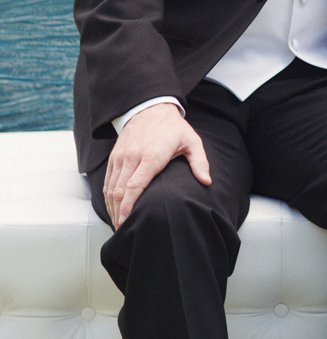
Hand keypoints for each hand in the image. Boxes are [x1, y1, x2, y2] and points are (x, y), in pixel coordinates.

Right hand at [104, 102, 210, 228]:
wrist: (151, 107)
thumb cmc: (173, 128)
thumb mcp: (191, 141)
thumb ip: (199, 162)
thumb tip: (206, 181)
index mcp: (151, 156)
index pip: (134, 187)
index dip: (128, 208)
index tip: (127, 223)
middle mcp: (132, 157)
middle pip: (119, 192)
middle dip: (119, 214)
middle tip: (123, 230)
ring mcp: (121, 157)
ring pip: (111, 188)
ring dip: (112, 208)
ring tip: (118, 224)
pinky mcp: (114, 156)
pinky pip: (107, 180)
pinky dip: (108, 197)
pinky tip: (113, 208)